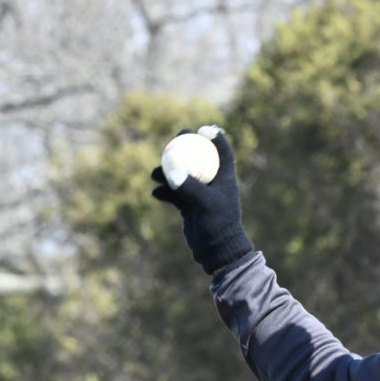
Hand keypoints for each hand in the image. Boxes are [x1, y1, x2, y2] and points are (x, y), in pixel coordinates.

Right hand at [150, 125, 255, 273]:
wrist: (216, 251)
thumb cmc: (217, 225)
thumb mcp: (204, 204)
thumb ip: (188, 187)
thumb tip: (170, 172)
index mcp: (225, 178)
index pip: (222, 152)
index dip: (215, 138)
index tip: (202, 129)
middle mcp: (214, 184)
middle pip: (199, 159)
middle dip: (185, 148)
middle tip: (174, 140)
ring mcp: (201, 195)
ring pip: (183, 175)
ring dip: (168, 172)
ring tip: (155, 175)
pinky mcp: (191, 206)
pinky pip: (176, 194)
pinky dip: (166, 192)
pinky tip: (156, 194)